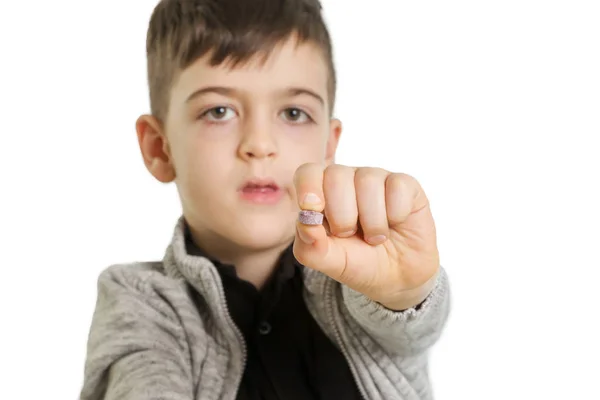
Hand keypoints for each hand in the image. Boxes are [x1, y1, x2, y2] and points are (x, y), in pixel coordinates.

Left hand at [292, 163, 439, 309]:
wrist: (397, 277)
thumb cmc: (358, 262)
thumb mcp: (330, 263)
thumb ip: (309, 247)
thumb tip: (305, 221)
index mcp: (321, 193)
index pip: (308, 173)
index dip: (308, 188)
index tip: (314, 210)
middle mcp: (347, 180)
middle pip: (335, 174)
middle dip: (342, 214)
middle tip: (350, 234)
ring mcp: (376, 178)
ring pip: (367, 180)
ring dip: (371, 221)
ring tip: (375, 237)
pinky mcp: (405, 184)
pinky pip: (397, 186)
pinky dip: (395, 213)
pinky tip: (395, 223)